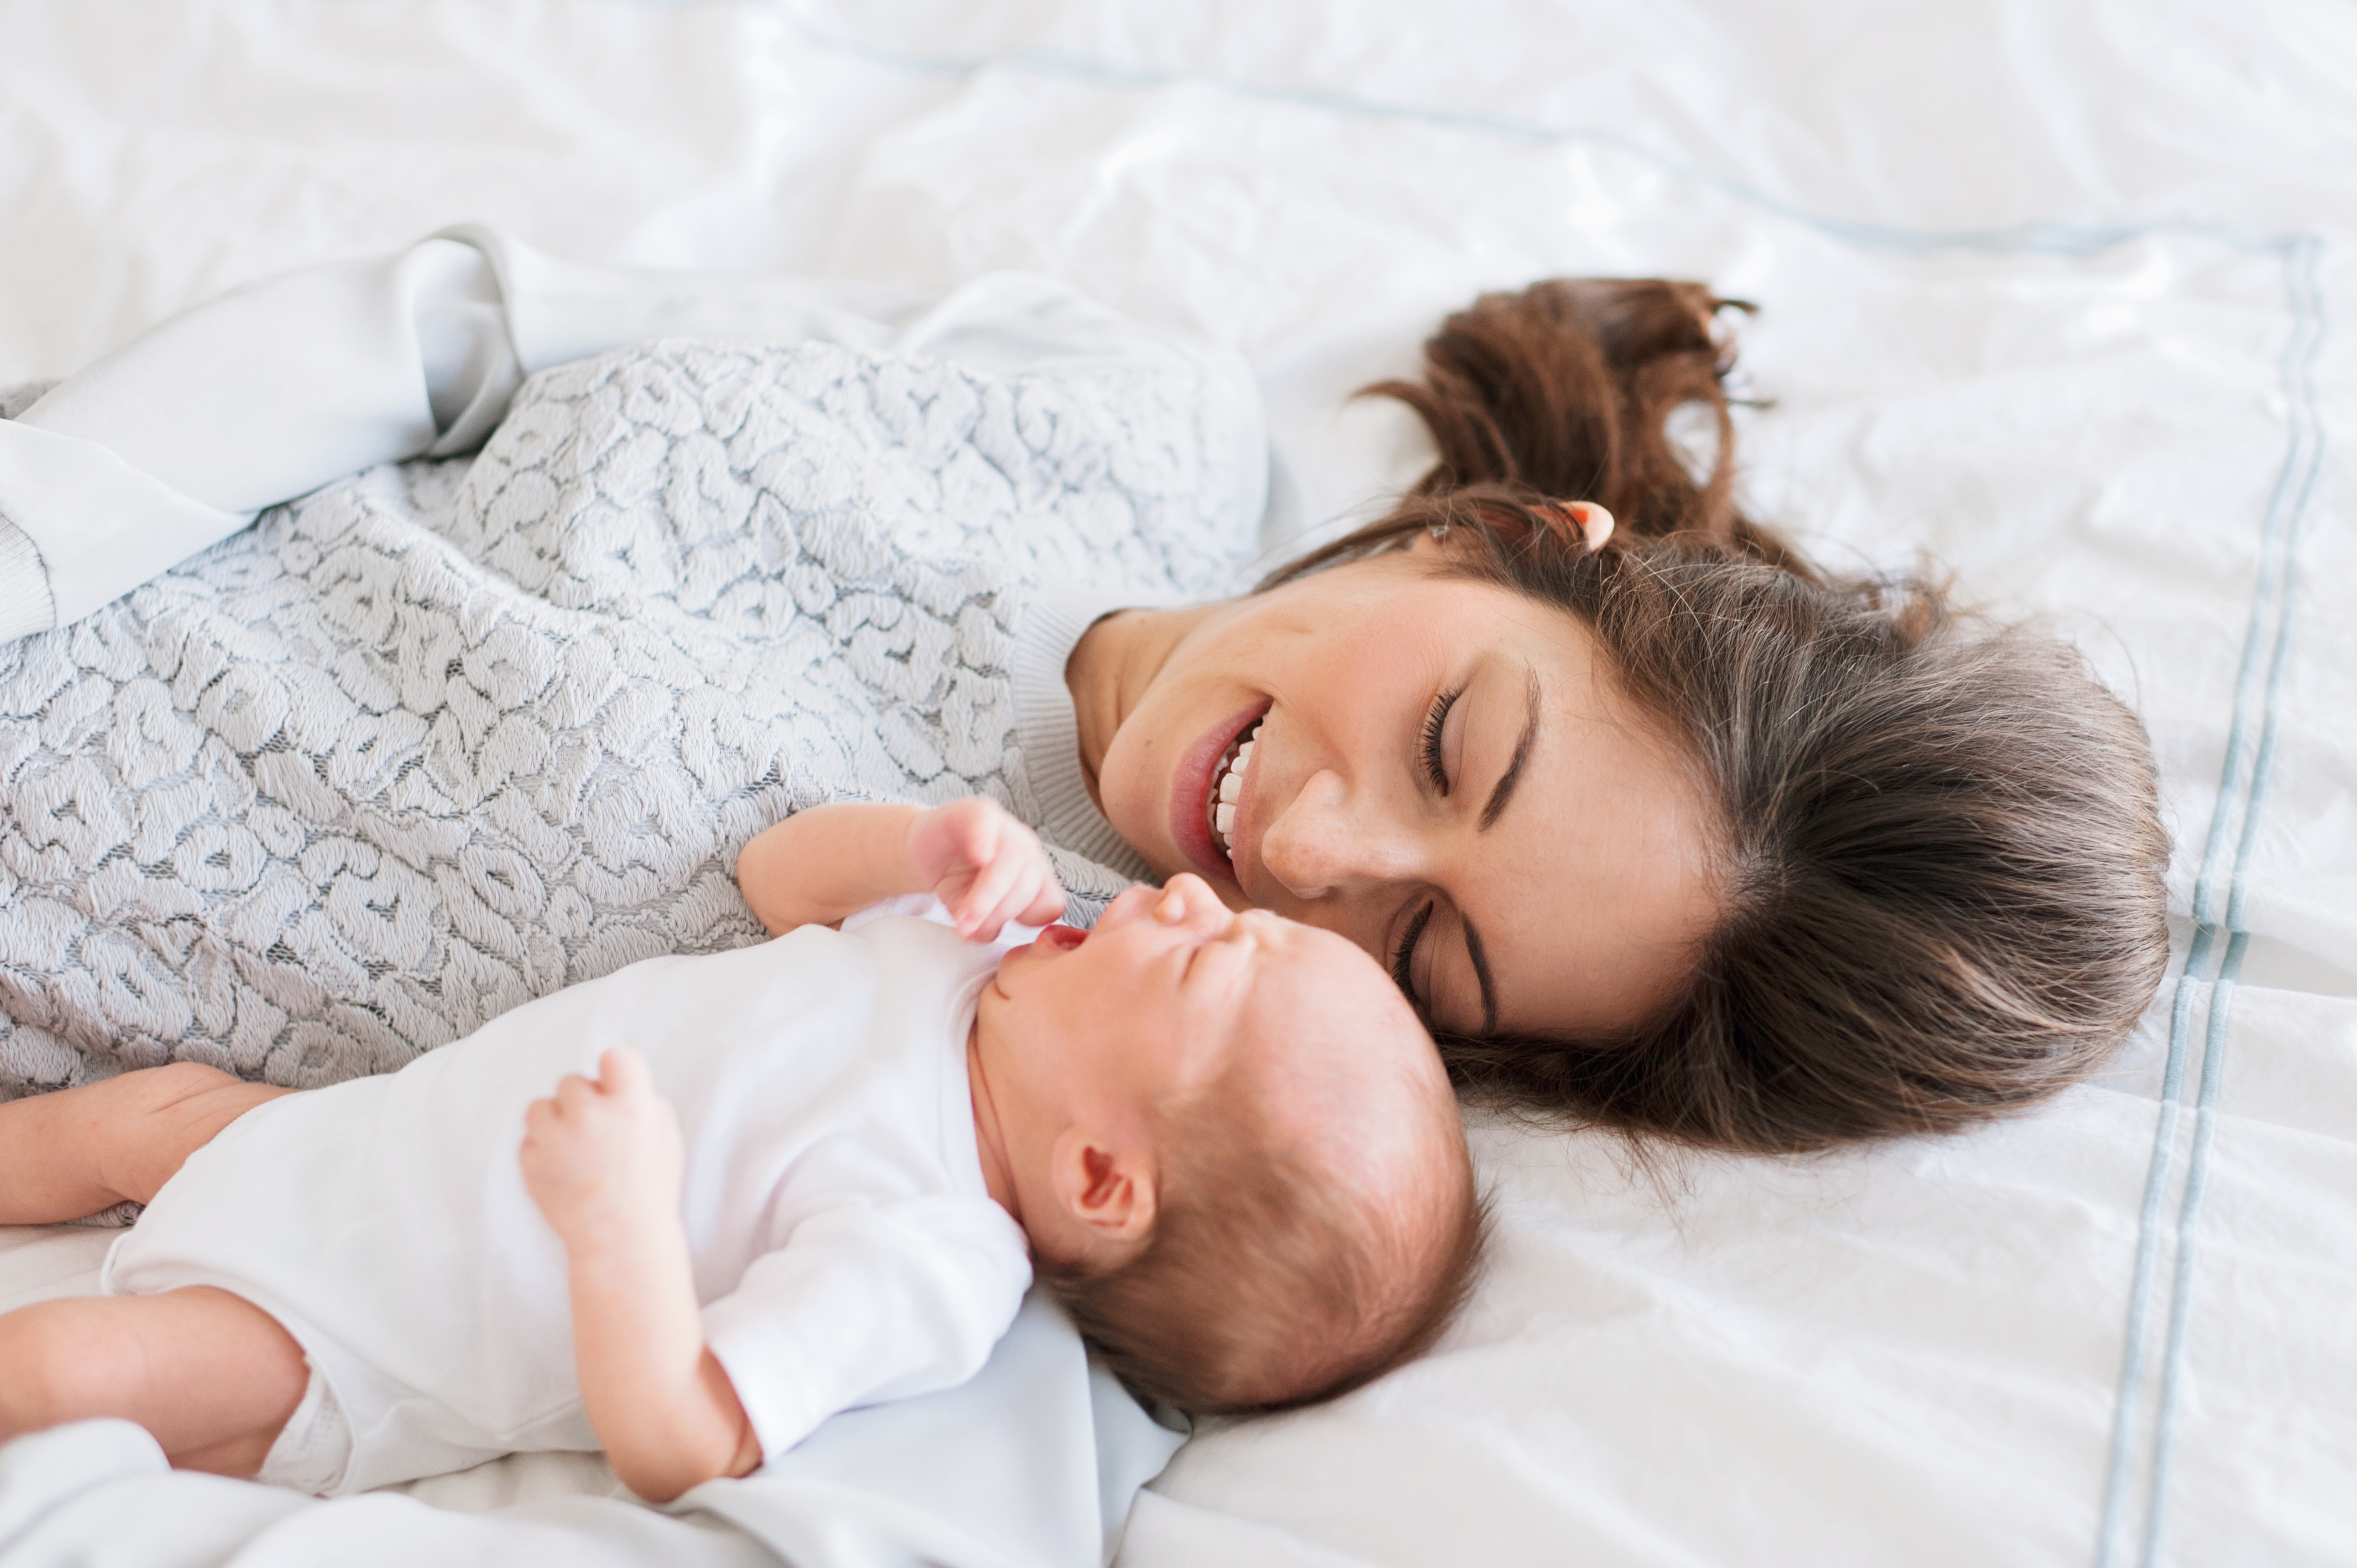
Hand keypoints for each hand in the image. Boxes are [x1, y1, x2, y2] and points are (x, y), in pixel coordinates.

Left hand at [520, 1047, 683, 1243]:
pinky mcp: (530, 1162)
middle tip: (596, 1131)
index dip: (615, 1071)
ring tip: (572, 1148)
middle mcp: (590, 1117)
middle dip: (582, 1102)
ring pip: (539, 1106)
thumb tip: (614, 1082)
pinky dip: (541, 1151)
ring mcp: (555, 1140)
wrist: (620, 1241)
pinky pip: (528, 1139)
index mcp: (631, 1107)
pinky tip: (563, 1171)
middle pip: (572, 1081)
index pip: (615, 1057)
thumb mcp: (666, 1138)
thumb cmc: (649, 1190)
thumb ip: (643, 1102)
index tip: (614, 1086)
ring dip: (554, 1121)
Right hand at [906, 797, 1065, 940]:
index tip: (996, 931)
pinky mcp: (976, 812)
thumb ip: (986, 925)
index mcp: (1035, 877)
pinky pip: (986, 821)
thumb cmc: (956, 882)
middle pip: (1027, 884)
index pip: (1049, 904)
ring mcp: (1005, 828)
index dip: (1027, 921)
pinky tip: (977, 854)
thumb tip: (983, 934)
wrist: (925, 851)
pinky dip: (984, 838)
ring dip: (984, 895)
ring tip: (959, 916)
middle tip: (967, 929)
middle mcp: (1026, 851)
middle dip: (997, 912)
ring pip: (1011, 860)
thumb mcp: (974, 912)